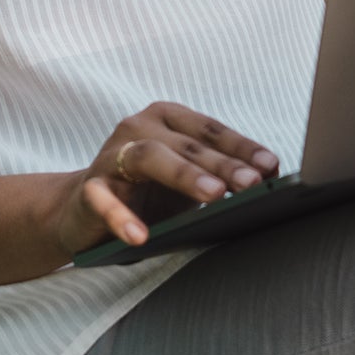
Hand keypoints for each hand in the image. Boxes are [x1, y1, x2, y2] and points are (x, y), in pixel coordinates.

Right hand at [53, 102, 279, 256]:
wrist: (84, 210)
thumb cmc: (146, 191)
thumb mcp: (186, 181)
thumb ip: (218, 174)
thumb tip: (268, 178)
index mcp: (166, 118)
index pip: (210, 129)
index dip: (241, 146)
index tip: (270, 165)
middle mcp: (138, 128)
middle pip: (187, 144)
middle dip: (223, 164)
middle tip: (253, 183)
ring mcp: (111, 156)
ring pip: (150, 157)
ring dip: (185, 175)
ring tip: (214, 196)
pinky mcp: (89, 188)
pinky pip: (105, 200)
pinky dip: (122, 217)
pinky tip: (140, 236)